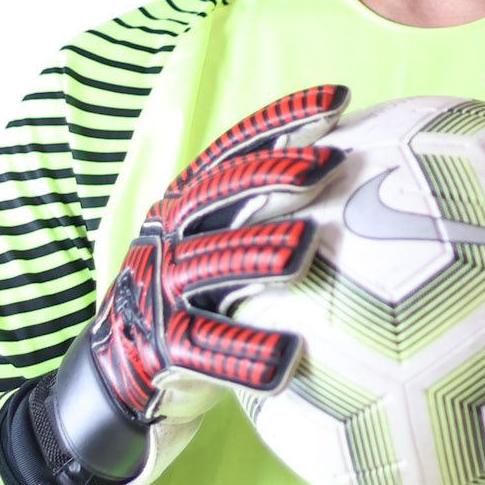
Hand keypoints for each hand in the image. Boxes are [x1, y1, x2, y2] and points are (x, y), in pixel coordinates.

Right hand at [26, 84, 349, 484]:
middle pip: (221, 193)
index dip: (284, 121)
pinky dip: (246, 354)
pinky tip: (288, 360)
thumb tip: (372, 207)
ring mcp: (161, 289)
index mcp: (188, 208)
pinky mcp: (160, 347)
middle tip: (330, 163)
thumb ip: (270, 229)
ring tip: (307, 247)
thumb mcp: (220, 262)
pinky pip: (206, 349)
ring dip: (259, 251)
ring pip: (211, 263)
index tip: (341, 100)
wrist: (112, 383)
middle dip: (274, 172)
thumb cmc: (191, 314)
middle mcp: (172, 238)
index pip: (236, 151)